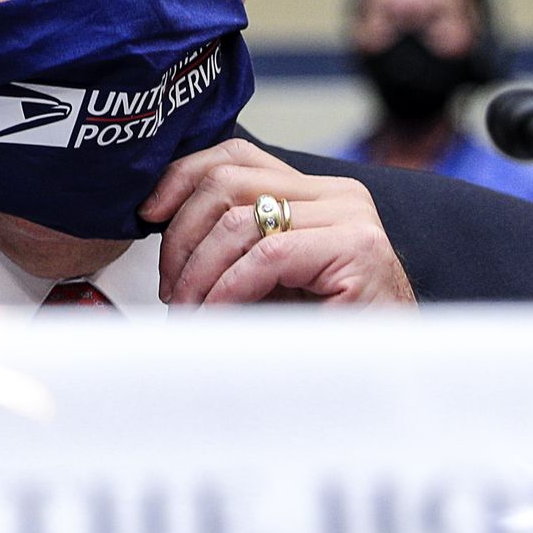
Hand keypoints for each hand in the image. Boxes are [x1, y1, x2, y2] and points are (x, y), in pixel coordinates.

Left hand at [140, 138, 414, 307]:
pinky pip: (267, 256)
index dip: (182, 178)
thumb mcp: (264, 276)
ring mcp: (351, 218)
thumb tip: (157, 220)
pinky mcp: (357, 249)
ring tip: (189, 310)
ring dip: (199, 271)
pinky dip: (228, 289)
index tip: (147, 214)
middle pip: (228, 182)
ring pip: (240, 220)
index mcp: (316, 192)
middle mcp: (338, 194)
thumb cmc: (323, 334)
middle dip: (182, 236)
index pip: (236, 156)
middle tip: (171, 288)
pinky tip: (218, 313)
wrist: (384, 376)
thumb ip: (230, 241)